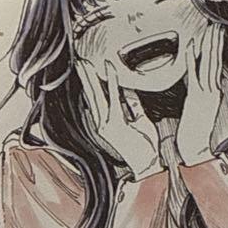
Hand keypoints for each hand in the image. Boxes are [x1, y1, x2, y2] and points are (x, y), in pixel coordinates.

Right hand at [76, 57, 160, 177]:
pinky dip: (112, 83)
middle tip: (80, 61)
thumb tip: (129, 90)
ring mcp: (107, 124)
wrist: (147, 165)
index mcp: (107, 122)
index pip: (97, 98)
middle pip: (92, 95)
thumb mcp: (140, 121)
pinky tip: (109, 71)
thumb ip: (133, 105)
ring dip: (91, 77)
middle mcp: (103, 123)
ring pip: (97, 95)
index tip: (87, 69)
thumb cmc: (145, 147)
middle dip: (85, 77)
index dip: (92, 83)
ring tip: (86, 63)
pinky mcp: (115, 124)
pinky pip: (113, 98)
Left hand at [176, 23, 224, 165]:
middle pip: (216, 61)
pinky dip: (193, 59)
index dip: (218, 47)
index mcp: (215, 92)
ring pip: (209, 64)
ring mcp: (205, 93)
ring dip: (209, 45)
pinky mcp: (196, 98)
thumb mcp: (202, 109)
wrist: (196, 149)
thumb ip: (202, 94)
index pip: (218, 64)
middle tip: (216, 24)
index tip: (218, 32)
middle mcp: (213, 90)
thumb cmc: (196, 131)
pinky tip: (191, 46)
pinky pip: (194, 74)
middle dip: (216, 41)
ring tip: (210, 30)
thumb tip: (200, 81)